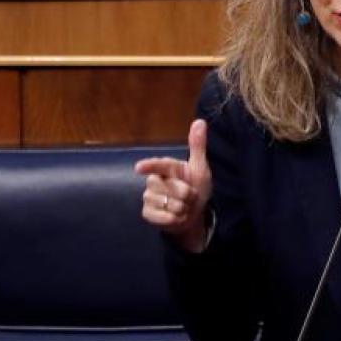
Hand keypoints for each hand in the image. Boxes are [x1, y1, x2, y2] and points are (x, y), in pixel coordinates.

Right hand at [134, 119, 212, 252]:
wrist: (194, 215)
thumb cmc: (196, 189)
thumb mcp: (200, 169)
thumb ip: (197, 147)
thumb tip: (200, 121)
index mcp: (167, 167)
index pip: (158, 165)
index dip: (149, 166)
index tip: (139, 168)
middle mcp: (154, 180)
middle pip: (166, 187)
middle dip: (185, 194)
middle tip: (191, 196)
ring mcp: (149, 197)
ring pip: (165, 203)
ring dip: (181, 208)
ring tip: (184, 207)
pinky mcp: (147, 213)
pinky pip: (159, 216)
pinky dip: (172, 219)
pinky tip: (176, 217)